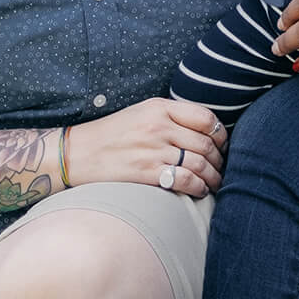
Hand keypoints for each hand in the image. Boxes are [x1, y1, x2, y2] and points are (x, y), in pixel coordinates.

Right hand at [64, 98, 226, 197]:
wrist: (77, 153)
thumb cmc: (112, 134)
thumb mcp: (142, 113)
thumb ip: (172, 116)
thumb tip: (205, 131)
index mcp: (160, 107)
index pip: (206, 118)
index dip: (221, 134)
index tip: (221, 145)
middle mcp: (159, 126)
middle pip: (206, 143)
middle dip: (219, 159)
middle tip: (220, 168)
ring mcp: (153, 149)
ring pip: (200, 163)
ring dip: (213, 177)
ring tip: (214, 183)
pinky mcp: (146, 172)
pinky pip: (185, 180)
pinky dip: (198, 188)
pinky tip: (200, 191)